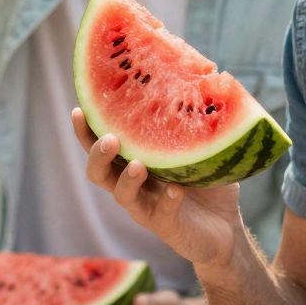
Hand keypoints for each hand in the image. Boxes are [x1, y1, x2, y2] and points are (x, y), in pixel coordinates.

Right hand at [72, 110, 242, 274]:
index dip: (86, 131)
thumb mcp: (202, 150)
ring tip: (138, 166)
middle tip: (110, 140)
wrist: (227, 227)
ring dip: (127, 179)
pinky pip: (161, 212)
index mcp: (133, 162)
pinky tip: (176, 190)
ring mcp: (147, 206)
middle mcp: (133, 184)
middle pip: (99, 172)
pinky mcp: (166, 225)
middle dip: (98, 155)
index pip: (102, 145)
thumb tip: (205, 76)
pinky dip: (167, 200)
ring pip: (122, 195)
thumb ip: (194, 125)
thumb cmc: (209, 183)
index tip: (78, 110)